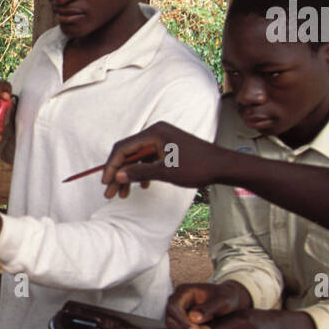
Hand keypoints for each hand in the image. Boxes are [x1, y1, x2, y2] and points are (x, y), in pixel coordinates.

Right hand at [100, 122, 229, 199]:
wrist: (223, 166)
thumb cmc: (197, 167)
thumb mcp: (165, 172)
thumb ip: (139, 173)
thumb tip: (118, 176)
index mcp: (154, 133)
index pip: (123, 148)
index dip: (111, 166)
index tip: (105, 182)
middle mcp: (156, 133)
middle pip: (128, 153)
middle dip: (118, 173)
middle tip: (110, 193)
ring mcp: (162, 140)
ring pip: (137, 158)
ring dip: (129, 176)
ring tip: (123, 195)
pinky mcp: (168, 148)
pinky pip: (148, 159)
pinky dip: (142, 172)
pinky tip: (143, 186)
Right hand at [165, 282, 249, 328]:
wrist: (229, 299)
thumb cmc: (226, 297)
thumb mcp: (222, 301)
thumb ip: (208, 309)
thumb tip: (193, 318)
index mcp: (184, 291)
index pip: (174, 307)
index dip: (182, 320)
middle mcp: (178, 300)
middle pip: (170, 318)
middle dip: (186, 328)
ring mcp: (178, 310)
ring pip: (173, 325)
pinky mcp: (181, 319)